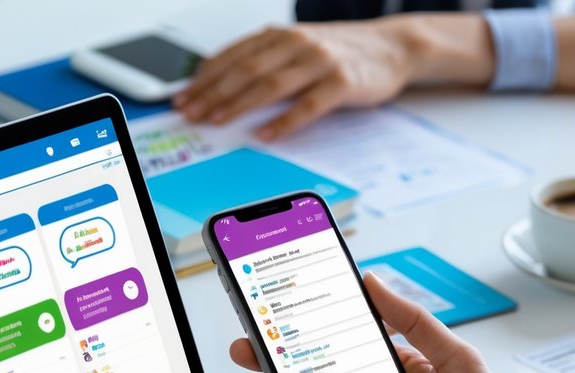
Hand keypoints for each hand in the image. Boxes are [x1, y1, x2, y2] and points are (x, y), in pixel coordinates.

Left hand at [174, 20, 415, 139]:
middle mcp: (296, 43)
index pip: (232, 56)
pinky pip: (308, 105)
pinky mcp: (342, 82)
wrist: (392, 47)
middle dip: (213, 93)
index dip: (204, 78)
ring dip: (239, 104)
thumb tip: (217, 84)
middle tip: (191, 114)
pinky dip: (284, 122)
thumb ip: (262, 61)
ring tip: (217, 122)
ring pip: (271, 84)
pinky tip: (265, 135)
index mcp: (279, 35)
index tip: (181, 98)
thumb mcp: (295, 48)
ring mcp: (320, 61)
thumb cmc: (338, 53)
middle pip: (245, 69)